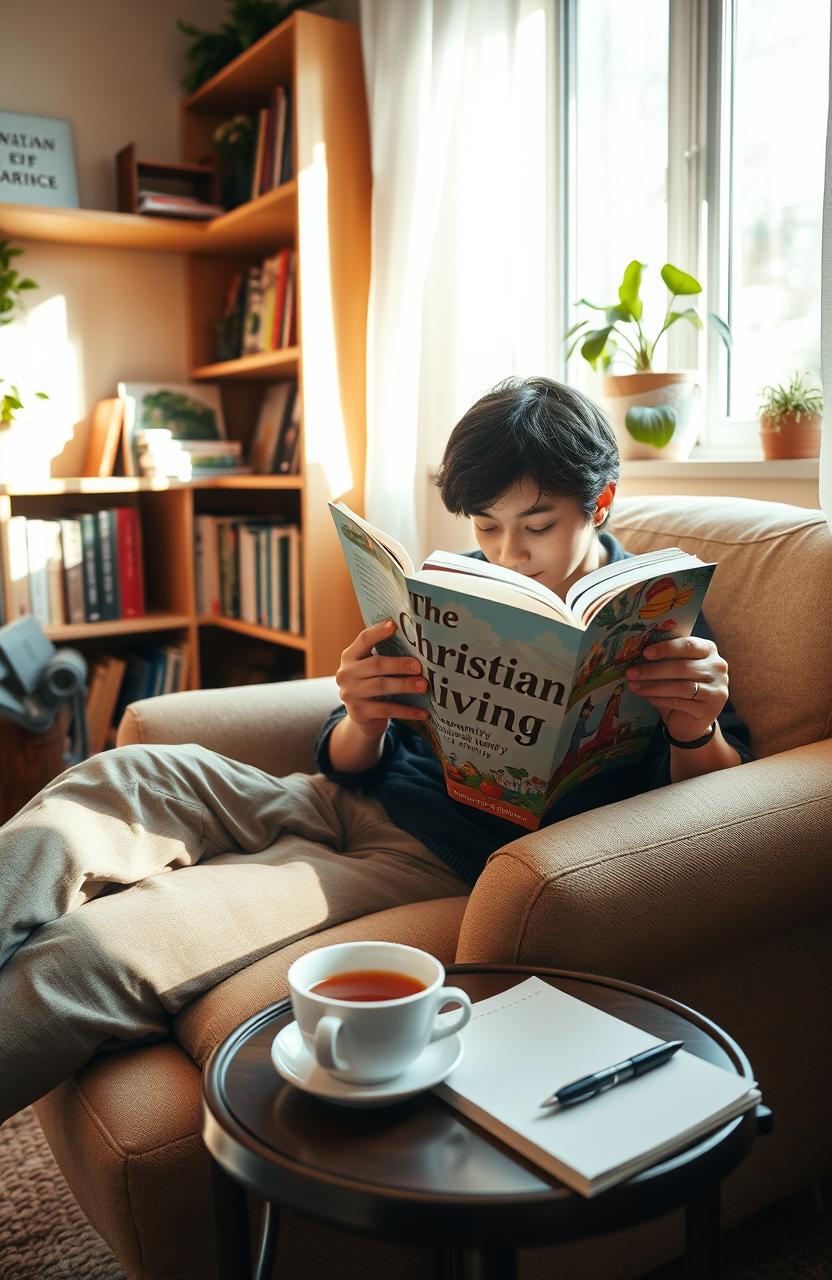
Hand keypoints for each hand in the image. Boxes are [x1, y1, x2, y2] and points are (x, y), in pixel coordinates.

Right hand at [336, 619, 429, 738]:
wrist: (362, 716)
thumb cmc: (373, 683)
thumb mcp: (373, 668)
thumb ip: (386, 655)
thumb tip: (418, 643)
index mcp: (350, 656)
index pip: (364, 639)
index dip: (378, 632)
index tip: (395, 625)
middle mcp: (346, 673)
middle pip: (375, 664)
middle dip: (399, 664)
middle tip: (419, 666)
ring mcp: (350, 694)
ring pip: (381, 686)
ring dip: (405, 685)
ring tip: (424, 686)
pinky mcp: (359, 712)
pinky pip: (387, 710)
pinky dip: (407, 711)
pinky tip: (423, 712)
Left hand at [625, 634, 728, 742]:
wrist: (691, 720)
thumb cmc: (680, 688)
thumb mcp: (674, 669)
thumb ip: (664, 659)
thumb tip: (635, 653)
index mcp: (708, 650)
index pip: (688, 645)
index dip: (666, 648)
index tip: (645, 653)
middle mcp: (717, 668)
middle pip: (682, 667)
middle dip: (653, 670)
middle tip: (631, 673)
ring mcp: (717, 689)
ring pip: (681, 686)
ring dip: (653, 686)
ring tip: (634, 686)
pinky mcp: (710, 709)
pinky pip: (680, 702)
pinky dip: (661, 699)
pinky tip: (648, 697)